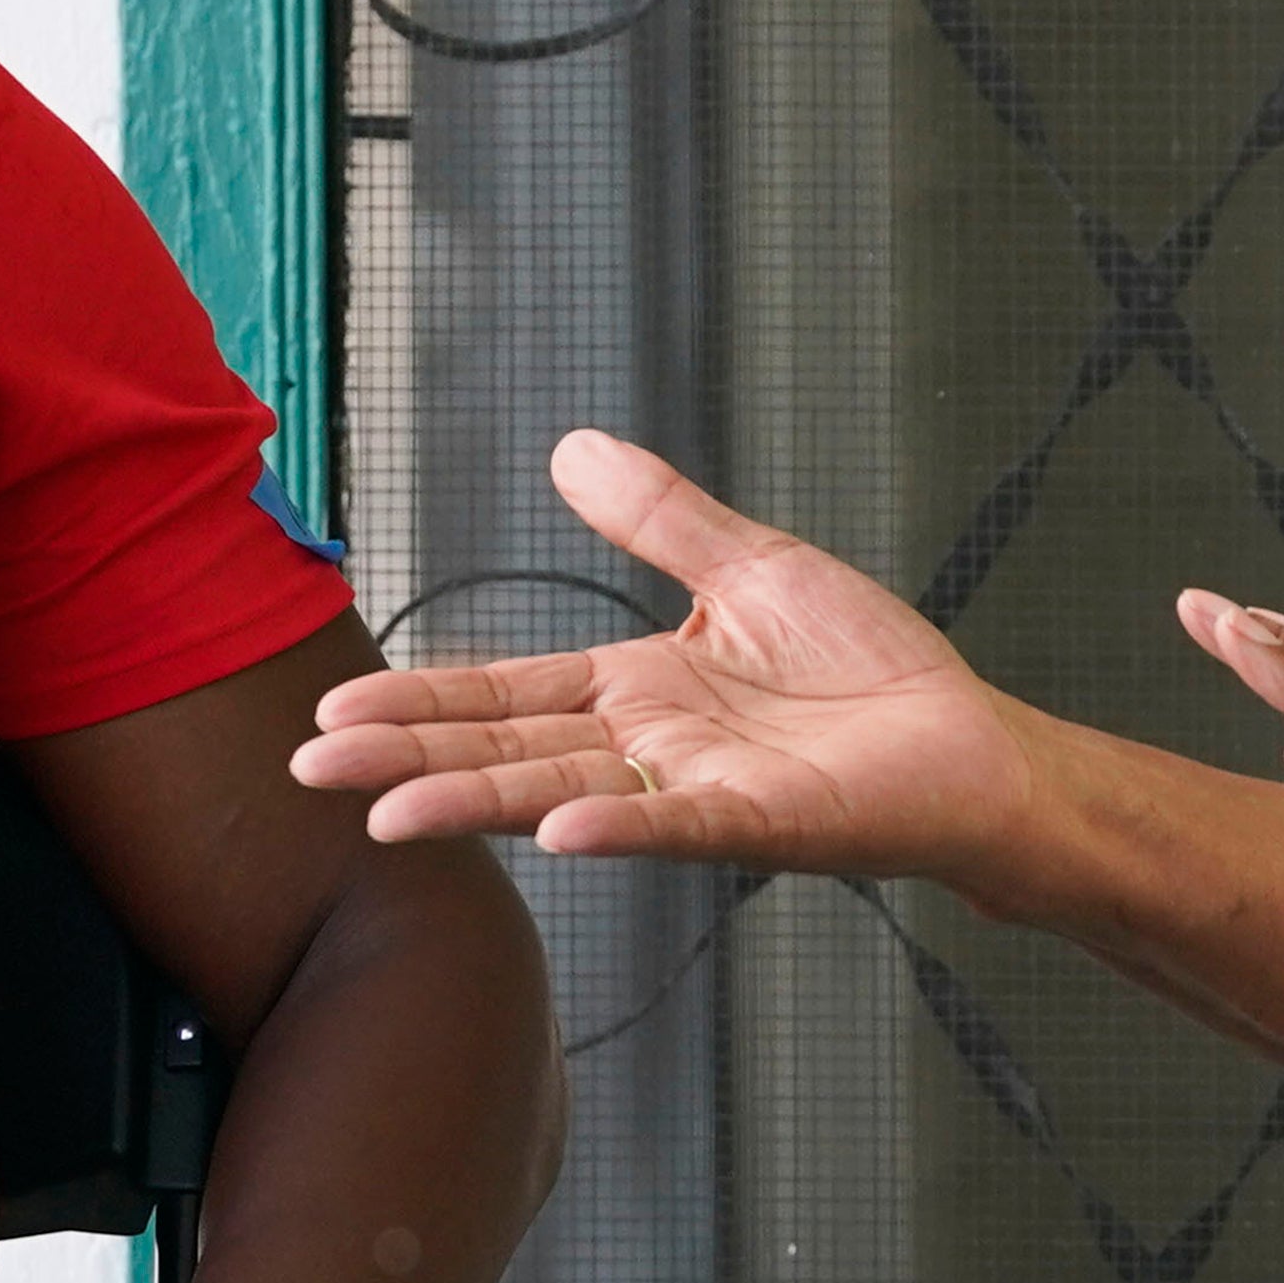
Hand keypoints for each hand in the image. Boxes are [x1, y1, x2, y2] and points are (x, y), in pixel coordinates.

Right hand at [290, 432, 1050, 889]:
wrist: (972, 740)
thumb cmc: (873, 674)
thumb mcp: (751, 568)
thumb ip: (660, 517)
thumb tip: (573, 447)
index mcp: (637, 692)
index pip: (505, 693)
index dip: (422, 701)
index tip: (335, 716)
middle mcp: (650, 750)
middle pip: (507, 750)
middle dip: (409, 760)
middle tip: (311, 774)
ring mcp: (700, 791)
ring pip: (566, 797)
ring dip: (479, 805)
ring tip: (391, 816)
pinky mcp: (767, 822)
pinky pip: (683, 826)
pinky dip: (623, 829)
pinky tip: (562, 835)